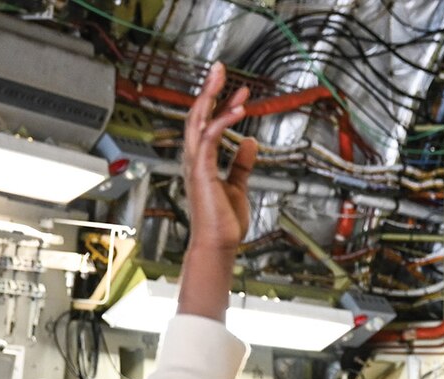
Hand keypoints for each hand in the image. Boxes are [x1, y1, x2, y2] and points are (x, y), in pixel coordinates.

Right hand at [178, 62, 256, 320]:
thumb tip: (249, 143)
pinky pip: (210, 139)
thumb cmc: (225, 223)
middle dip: (210, 89)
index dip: (218, 103)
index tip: (233, 89)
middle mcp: (194, 158)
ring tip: (228, 80)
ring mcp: (195, 164)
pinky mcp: (202, 171)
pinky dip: (222, 122)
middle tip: (220, 68)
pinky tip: (236, 111)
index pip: (207, 123)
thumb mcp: (238, 186)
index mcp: (202, 160)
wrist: (219, 245)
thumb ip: (242, 164)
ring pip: (199, 121)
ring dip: (214, 98)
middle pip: (197, 114)